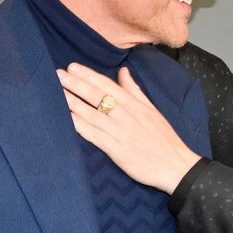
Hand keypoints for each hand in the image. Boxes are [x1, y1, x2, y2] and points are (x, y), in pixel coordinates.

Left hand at [59, 63, 201, 193]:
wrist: (175, 165)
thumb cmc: (164, 138)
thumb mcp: (152, 109)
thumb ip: (135, 90)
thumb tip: (123, 71)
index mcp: (134, 104)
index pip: (107, 85)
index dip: (88, 75)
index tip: (72, 67)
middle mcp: (125, 115)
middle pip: (96, 96)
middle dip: (75, 84)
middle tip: (57, 74)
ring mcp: (120, 132)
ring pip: (91, 114)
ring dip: (72, 102)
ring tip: (57, 92)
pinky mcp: (116, 150)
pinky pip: (94, 135)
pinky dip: (80, 126)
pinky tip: (67, 119)